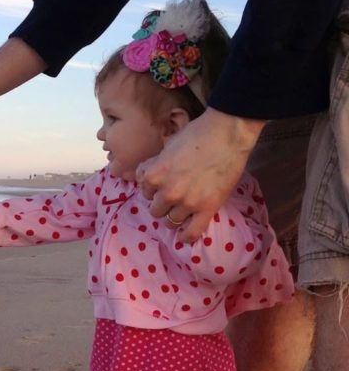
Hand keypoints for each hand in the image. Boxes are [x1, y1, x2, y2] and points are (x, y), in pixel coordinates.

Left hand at [137, 107, 264, 241]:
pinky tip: (184, 235)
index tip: (162, 185)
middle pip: (155, 210)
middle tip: (174, 196)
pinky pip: (191, 233)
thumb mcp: (167, 147)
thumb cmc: (197, 134)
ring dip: (174, 217)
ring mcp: (187, 203)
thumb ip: (157, 165)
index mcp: (154, 175)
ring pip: (170, 222)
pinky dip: (186, 237)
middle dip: (163, 204)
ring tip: (183, 209)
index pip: (144, 191)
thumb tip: (150, 177)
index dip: (153, 188)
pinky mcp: (207, 209)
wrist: (227, 133)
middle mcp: (168, 192)